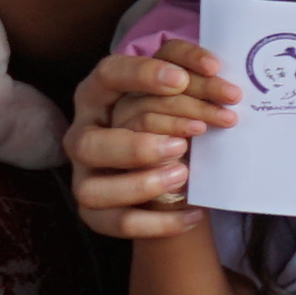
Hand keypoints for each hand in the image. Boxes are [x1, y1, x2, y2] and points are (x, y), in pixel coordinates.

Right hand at [68, 40, 230, 241]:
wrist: (170, 172)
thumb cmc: (172, 119)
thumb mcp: (178, 91)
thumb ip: (191, 77)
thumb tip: (213, 71)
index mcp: (97, 95)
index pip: (108, 73)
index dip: (141, 75)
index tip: (180, 80)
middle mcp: (82, 135)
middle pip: (89, 143)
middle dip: (137, 146)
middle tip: (185, 143)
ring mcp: (84, 176)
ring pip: (93, 190)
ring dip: (141, 185)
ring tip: (184, 174)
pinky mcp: (96, 212)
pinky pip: (121, 223)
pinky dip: (160, 222)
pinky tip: (196, 213)